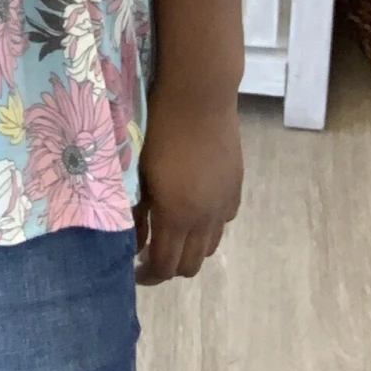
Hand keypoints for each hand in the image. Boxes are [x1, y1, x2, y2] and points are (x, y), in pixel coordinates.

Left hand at [132, 90, 242, 285]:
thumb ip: (137, 210)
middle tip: (149, 254)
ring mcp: (225, 202)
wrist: (199, 95)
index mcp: (178, 215)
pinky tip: (194, 208)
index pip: (166, 266)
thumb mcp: (139, 171)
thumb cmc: (159, 127)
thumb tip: (133, 239)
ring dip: (190, 248)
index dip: (149, 275)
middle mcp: (206, 217)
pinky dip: (208, 226)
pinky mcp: (236, 185)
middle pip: (191, 265)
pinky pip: (224, 220)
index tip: (134, 270)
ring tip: (171, 232)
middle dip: (169, 267)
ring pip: (210, 246)